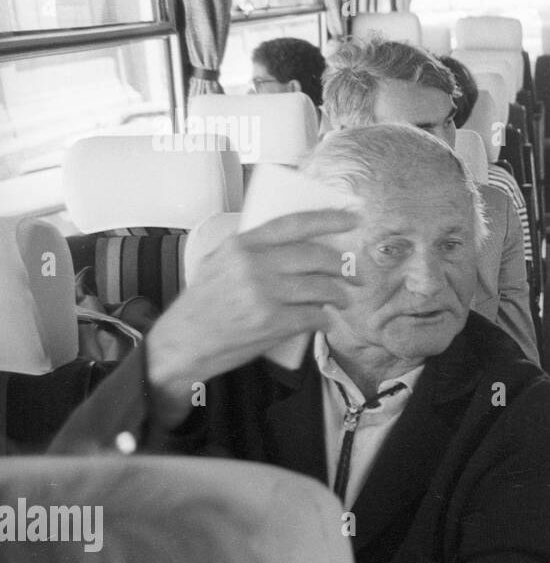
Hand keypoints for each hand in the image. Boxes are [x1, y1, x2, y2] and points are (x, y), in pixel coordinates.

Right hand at [147, 209, 359, 423]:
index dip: (328, 219)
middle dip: (343, 265)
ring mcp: (263, 294)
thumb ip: (251, 249)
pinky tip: (326, 321)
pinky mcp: (271, 323)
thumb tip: (297, 242)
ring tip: (343, 299)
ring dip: (339, 294)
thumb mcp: (218, 262)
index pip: (293, 223)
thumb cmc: (203, 304)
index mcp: (242, 245)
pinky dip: (325, 320)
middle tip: (355, 274)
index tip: (353, 219)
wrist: (181, 343)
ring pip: (321, 287)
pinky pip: (314, 316)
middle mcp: (253, 265)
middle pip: (316, 256)